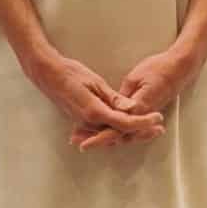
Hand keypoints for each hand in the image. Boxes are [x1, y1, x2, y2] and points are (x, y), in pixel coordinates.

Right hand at [28, 51, 165, 143]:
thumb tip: (131, 109)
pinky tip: (129, 127)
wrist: (48, 75)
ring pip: (112, 133)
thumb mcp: (96, 83)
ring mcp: (84, 124)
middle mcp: (89, 122)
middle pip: (121, 133)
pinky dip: (118, 129)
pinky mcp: (82, 121)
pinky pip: (103, 130)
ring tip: (150, 128)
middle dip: (141, 132)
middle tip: (159, 128)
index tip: (157, 118)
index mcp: (94, 112)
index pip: (125, 123)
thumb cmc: (71, 74)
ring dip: (132, 132)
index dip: (143, 122)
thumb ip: (114, 99)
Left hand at [71, 47, 198, 150]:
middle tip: (77, 142)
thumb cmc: (158, 69)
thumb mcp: (135, 78)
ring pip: (124, 133)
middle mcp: (142, 116)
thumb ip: (122, 97)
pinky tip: (106, 128)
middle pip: (119, 135)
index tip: (85, 142)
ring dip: (107, 136)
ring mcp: (145, 115)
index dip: (99, 137)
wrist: (180, 67)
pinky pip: (130, 126)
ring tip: (86, 137)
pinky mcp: (146, 111)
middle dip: (99, 139)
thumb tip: (112, 111)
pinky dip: (117, 129)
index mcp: (138, 108)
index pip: (116, 128)